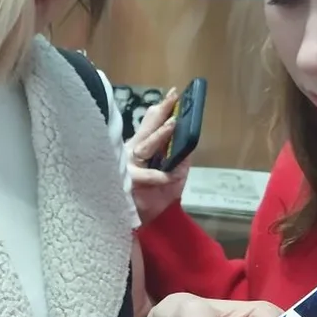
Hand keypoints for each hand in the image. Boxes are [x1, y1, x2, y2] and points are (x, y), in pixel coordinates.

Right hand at [126, 89, 190, 225]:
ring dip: (159, 136)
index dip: (161, 109)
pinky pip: (143, 176)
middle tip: (172, 99)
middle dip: (159, 114)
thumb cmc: (158, 195)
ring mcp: (128, 166)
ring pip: (144, 147)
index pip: (150, 124)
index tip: (173, 94)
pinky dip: (156, 175)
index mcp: (141, 147)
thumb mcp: (175, 174)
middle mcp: (132, 153)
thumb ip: (180, 157)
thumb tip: (190, 137)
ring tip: (172, 124)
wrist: (149, 222)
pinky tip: (167, 175)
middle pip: (146, 129)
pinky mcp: (127, 182)